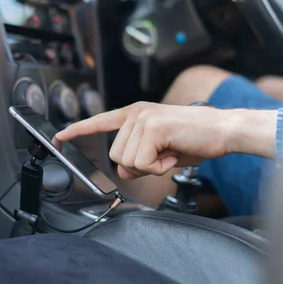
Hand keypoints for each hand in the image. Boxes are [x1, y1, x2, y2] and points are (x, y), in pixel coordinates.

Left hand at [55, 102, 276, 179]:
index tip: (59, 137)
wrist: (223, 130)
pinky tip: (173, 154)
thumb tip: (122, 170)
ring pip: (127, 162)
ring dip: (150, 166)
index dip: (77, 130)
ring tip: (170, 152)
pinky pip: (142, 163)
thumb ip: (137, 156)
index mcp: (135, 114)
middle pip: (116, 156)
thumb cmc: (194, 139)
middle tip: (162, 156)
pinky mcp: (153, 127)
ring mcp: (143, 118)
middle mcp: (135, 113)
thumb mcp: (159, 149)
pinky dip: (159, 168)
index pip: (99, 122)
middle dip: (138, 166)